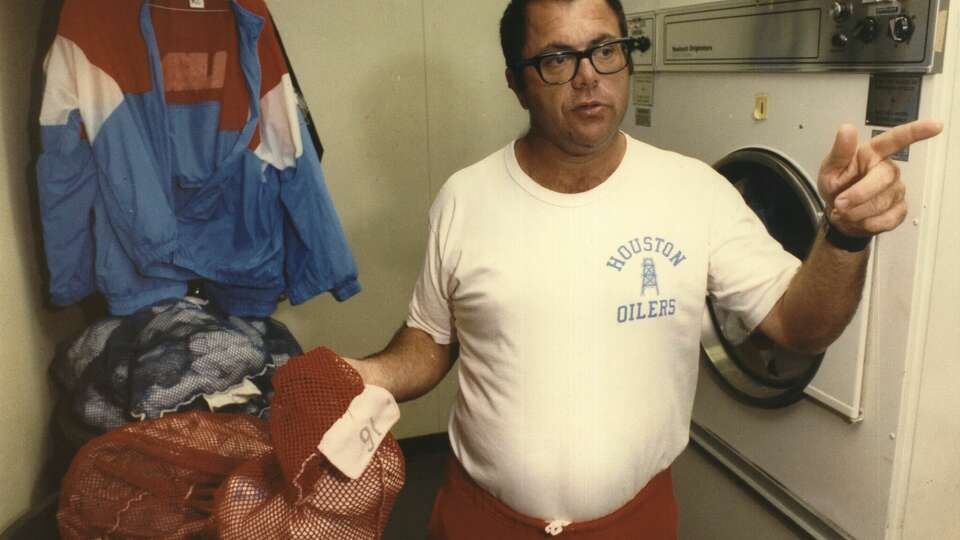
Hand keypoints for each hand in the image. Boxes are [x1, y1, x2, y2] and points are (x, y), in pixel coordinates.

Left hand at [818, 120, 943, 236]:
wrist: (838, 214)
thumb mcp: (829, 168)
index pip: (896, 139)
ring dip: (856, 212)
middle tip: (839, 203)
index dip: (916, 132)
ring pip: (881, 203)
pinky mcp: (900, 210)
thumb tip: (846, 129)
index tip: (935, 126)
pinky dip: (865, 224)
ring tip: (845, 211)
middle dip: (858, 195)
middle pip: (883, 179)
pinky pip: (885, 220)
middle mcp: (889, 169)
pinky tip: (858, 219)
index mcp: (872, 154)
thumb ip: (840, 152)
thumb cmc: (836, 185)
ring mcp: (897, 190)